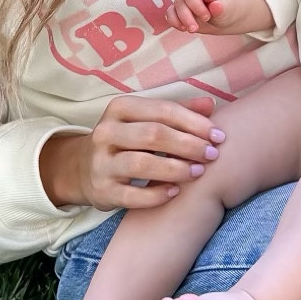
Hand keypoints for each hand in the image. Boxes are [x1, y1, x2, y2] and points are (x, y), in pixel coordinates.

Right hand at [38, 93, 225, 211]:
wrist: (82, 169)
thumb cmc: (126, 139)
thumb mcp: (145, 119)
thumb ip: (177, 111)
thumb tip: (210, 104)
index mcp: (119, 108)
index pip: (162, 111)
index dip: (193, 122)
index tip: (218, 134)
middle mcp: (106, 132)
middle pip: (153, 135)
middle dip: (188, 145)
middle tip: (212, 155)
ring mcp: (101, 163)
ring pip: (141, 163)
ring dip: (175, 168)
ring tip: (198, 172)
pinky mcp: (102, 190)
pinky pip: (132, 195)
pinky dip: (156, 194)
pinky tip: (176, 192)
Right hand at [172, 0, 230, 32]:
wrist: (222, 17)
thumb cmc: (226, 7)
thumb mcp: (229, 7)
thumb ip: (222, 6)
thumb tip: (215, 6)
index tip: (213, 2)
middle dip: (196, 8)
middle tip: (207, 18)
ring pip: (178, 4)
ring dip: (185, 18)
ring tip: (194, 29)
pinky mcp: (178, 11)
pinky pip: (170, 13)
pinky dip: (174, 21)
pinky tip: (183, 29)